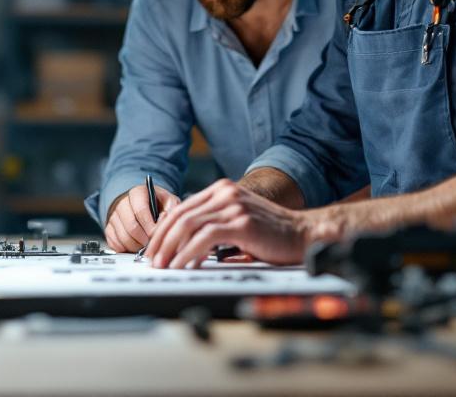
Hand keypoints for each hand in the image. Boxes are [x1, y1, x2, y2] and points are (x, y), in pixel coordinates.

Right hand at [104, 184, 180, 252]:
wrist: (142, 205)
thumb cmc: (157, 204)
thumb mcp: (168, 201)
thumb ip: (171, 208)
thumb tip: (166, 221)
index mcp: (137, 193)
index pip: (140, 211)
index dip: (150, 227)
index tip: (157, 235)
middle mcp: (122, 204)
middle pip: (131, 227)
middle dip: (144, 240)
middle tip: (153, 243)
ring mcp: (114, 217)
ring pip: (123, 238)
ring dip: (137, 247)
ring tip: (146, 245)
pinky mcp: (109, 229)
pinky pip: (115, 244)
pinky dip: (127, 249)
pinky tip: (136, 245)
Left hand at [145, 179, 315, 268]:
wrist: (303, 234)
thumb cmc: (271, 233)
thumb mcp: (238, 221)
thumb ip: (213, 225)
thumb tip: (182, 245)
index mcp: (222, 190)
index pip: (182, 208)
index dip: (163, 229)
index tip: (153, 248)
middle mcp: (225, 193)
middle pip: (181, 215)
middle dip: (161, 240)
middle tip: (152, 260)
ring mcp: (233, 206)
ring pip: (189, 225)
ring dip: (171, 248)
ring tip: (163, 265)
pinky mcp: (241, 222)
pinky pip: (205, 238)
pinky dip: (189, 253)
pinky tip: (183, 265)